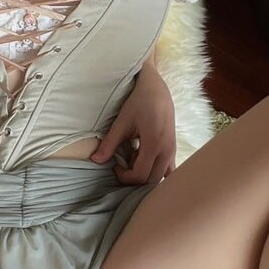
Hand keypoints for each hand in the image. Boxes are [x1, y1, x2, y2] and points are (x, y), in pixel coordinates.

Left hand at [89, 65, 175, 184]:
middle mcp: (167, 150)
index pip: (140, 175)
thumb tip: (95, 160)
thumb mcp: (122, 122)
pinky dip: (154, 170)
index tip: (115, 166)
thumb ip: (109, 143)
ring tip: (133, 160)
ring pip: (161, 176)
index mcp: (154, 144)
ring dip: (145, 175)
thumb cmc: (139, 102)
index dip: (124, 176)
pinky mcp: (173, 148)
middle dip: (134, 178)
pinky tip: (144, 158)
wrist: (156, 89)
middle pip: (151, 179)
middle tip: (122, 165)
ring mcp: (172, 150)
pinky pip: (168, 169)